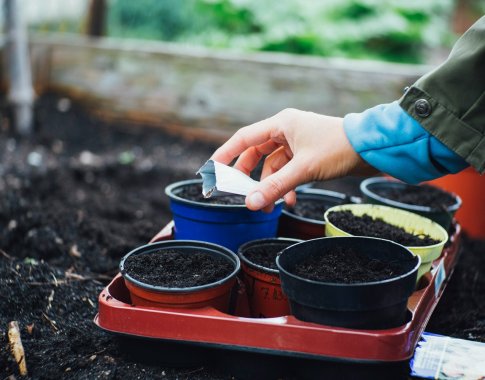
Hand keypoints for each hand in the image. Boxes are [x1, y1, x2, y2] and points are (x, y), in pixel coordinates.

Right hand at [211, 108, 374, 210]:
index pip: (243, 138)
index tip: (211, 170)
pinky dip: (284, 186)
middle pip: (255, 154)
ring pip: (272, 166)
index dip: (225, 154)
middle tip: (241, 195)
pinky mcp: (306, 154)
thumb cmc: (339, 148)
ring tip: (269, 206)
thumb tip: (250, 204)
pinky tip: (289, 200)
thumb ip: (275, 186)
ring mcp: (296, 143)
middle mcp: (286, 130)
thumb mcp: (303, 169)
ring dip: (269, 186)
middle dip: (249, 177)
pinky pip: (286, 171)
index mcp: (281, 124)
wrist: (372, 148)